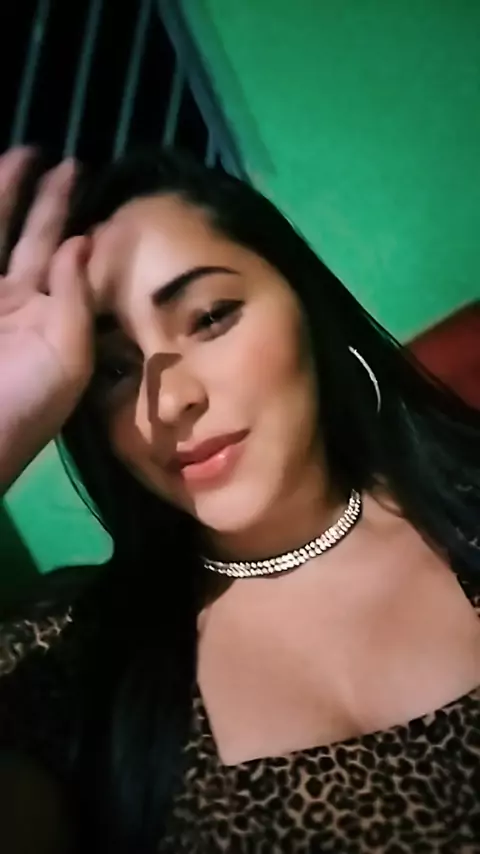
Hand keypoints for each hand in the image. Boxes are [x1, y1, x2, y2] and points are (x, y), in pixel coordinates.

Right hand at [0, 148, 92, 488]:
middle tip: (60, 157)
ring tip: (19, 153)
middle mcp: (15, 302)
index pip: (67, 260)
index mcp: (50, 317)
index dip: (76, 224)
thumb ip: (75, 296)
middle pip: (29, 239)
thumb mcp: (68, 354)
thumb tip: (83, 242)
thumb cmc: (26, 401)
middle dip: (44, 200)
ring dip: (4, 195)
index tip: (86, 183)